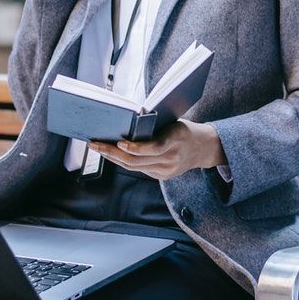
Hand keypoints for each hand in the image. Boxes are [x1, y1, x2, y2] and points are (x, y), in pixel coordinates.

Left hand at [88, 120, 226, 180]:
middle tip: (94, 144)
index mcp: (176, 140)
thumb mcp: (173, 123)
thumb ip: (154, 126)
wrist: (203, 148)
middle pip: (136, 160)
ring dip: (113, 158)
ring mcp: (166, 170)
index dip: (135, 147)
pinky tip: (112, 154)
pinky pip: (139, 169)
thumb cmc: (184, 130)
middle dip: (112, 152)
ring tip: (98, 148)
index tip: (119, 141)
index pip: (153, 148)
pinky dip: (123, 161)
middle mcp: (171, 159)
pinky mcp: (162, 176)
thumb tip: (125, 123)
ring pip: (134, 167)